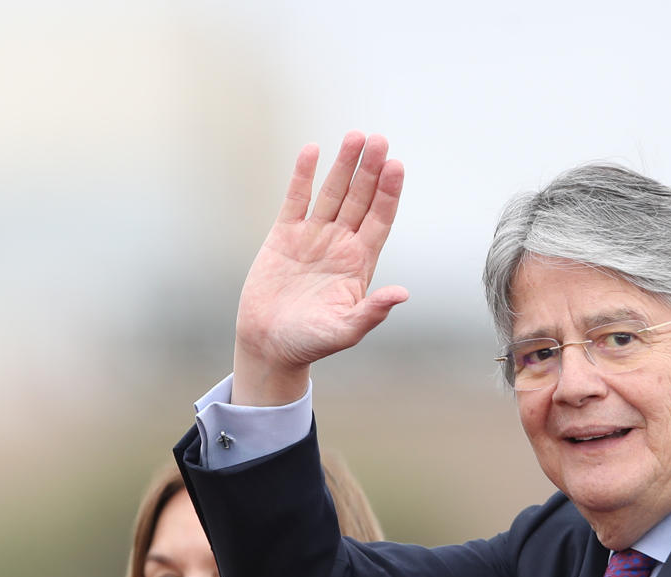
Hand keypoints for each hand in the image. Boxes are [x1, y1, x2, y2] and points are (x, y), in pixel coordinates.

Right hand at [232, 130, 408, 404]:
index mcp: (359, 263)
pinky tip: (312, 150)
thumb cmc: (309, 342)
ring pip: (332, 192)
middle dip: (370, 170)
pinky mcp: (284, 235)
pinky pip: (296, 199)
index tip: (397, 165)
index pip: (379, 219)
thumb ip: (372, 312)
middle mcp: (339, 244)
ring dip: (344, 165)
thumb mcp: (345, 331)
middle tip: (379, 140)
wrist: (268, 345)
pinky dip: (303, 175)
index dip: (389, 193)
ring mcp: (313, 236)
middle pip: (360, 198)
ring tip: (355, 137)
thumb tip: (402, 295)